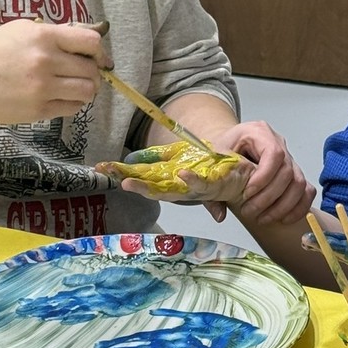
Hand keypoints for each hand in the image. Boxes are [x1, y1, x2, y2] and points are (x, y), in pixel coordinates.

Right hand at [0, 19, 111, 122]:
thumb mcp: (23, 29)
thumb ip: (55, 34)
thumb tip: (85, 44)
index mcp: (45, 37)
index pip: (91, 43)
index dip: (99, 51)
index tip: (97, 57)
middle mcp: (47, 62)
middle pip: (91, 70)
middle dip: (92, 72)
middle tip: (83, 73)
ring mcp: (43, 88)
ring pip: (87, 91)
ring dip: (87, 89)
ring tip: (75, 86)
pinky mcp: (38, 110)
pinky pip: (72, 108)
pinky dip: (73, 103)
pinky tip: (62, 97)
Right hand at [96, 141, 250, 205]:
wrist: (245, 178)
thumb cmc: (213, 171)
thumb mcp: (183, 161)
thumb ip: (161, 160)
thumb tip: (135, 158)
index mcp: (172, 181)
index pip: (143, 176)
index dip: (122, 171)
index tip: (102, 166)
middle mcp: (180, 189)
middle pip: (150, 186)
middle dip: (130, 180)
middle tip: (110, 175)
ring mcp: (196, 188)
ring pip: (170, 189)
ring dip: (149, 186)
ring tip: (129, 182)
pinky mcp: (214, 185)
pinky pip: (202, 183)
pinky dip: (191, 179)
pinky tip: (180, 174)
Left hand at [222, 121, 314, 225]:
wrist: (229, 145)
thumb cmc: (223, 150)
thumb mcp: (213, 161)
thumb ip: (215, 186)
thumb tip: (220, 214)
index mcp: (258, 132)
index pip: (273, 153)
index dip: (263, 177)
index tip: (247, 194)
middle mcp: (278, 143)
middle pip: (287, 171)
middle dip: (268, 197)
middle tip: (250, 212)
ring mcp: (289, 157)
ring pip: (299, 183)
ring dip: (282, 206)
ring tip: (262, 218)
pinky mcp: (294, 173)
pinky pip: (306, 191)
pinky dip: (298, 208)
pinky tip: (283, 219)